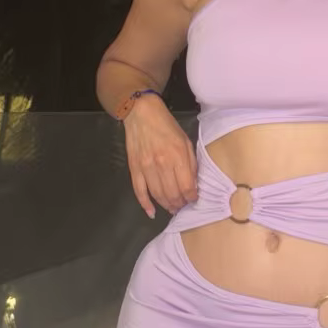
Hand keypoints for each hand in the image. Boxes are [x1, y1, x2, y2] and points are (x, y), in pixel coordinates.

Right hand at [123, 96, 197, 217]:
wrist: (141, 114)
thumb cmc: (167, 126)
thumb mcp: (186, 141)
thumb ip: (191, 163)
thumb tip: (193, 185)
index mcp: (177, 155)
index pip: (187, 186)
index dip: (192, 197)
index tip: (194, 199)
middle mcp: (162, 164)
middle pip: (172, 194)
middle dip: (180, 204)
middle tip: (183, 205)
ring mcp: (146, 168)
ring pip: (157, 195)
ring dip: (166, 205)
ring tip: (172, 208)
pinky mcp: (134, 169)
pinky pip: (139, 191)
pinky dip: (145, 204)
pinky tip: (152, 212)